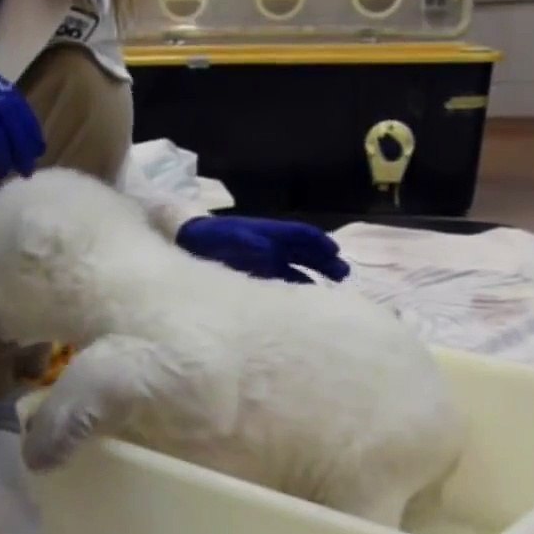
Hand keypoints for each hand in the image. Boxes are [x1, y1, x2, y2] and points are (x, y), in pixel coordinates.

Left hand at [175, 216, 349, 283]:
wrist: (190, 245)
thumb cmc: (213, 237)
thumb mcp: (232, 237)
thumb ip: (251, 244)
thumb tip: (270, 254)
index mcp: (270, 232)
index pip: (301, 234)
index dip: (319, 241)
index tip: (336, 251)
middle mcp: (273, 246)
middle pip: (305, 253)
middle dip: (325, 262)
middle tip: (343, 275)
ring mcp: (266, 261)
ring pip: (297, 268)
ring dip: (314, 277)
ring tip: (331, 291)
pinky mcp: (257, 275)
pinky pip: (282, 281)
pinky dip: (296, 288)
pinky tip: (305, 301)